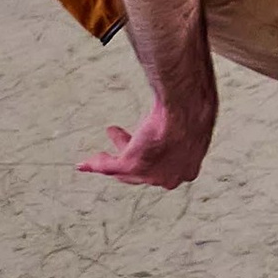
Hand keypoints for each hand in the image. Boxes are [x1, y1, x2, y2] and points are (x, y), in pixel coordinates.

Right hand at [79, 92, 214, 190]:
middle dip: (130, 150)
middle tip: (119, 134)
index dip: (152, 154)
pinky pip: (109, 167)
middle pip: (143, 169)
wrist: (186, 114)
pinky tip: (84, 163)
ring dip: (111, 156)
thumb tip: (190, 98)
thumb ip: (185, 117)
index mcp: (188, 169)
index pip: (164, 167)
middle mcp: (170, 178)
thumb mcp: (190, 117)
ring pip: (125, 168)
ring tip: (110, 132)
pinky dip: (96, 164)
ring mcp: (150, 174)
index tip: (143, 142)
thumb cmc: (193, 110)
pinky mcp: (132, 165)